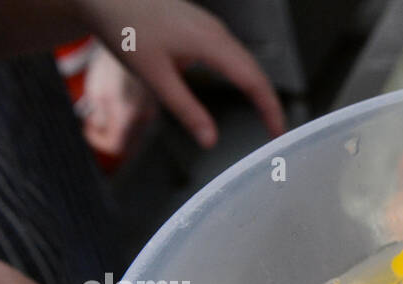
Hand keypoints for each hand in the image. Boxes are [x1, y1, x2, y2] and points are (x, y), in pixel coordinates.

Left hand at [78, 0, 285, 147]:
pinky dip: (241, 73)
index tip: (279, 133)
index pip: (254, 82)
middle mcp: (216, 32)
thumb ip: (186, 110)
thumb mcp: (154, 77)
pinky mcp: (198, 24)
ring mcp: (208, 25)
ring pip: (244, 59)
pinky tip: (236, 84)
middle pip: (255, 70)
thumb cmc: (124, 28)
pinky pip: (231, 51)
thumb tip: (210, 140)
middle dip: (269, 102)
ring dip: (256, 86)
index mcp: (211, 43)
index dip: (271, 110)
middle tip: (276, 130)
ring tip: (263, 112)